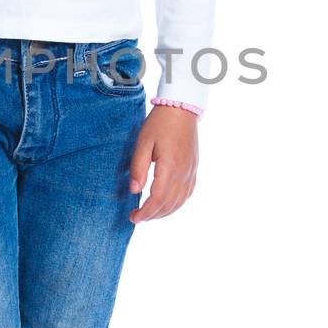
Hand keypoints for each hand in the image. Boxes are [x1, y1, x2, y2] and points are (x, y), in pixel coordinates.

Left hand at [128, 107, 198, 222]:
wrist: (181, 109)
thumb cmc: (159, 124)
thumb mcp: (143, 142)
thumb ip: (138, 167)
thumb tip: (135, 190)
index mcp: (170, 166)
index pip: (157, 198)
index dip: (145, 212)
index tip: (133, 217)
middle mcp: (183, 172)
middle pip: (169, 204)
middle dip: (152, 215)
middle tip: (137, 218)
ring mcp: (191, 171)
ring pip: (179, 201)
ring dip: (164, 212)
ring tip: (149, 214)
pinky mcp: (193, 168)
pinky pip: (187, 193)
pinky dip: (176, 204)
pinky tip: (167, 205)